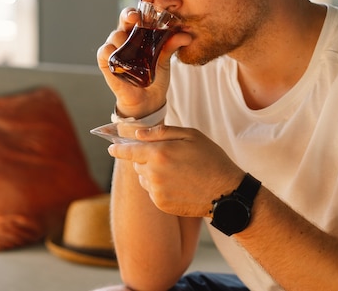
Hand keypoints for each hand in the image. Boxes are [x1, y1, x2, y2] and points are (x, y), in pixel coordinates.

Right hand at [96, 0, 190, 117]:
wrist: (148, 100)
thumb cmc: (155, 76)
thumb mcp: (166, 59)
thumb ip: (172, 45)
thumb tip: (186, 35)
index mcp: (140, 32)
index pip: (140, 13)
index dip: (143, 3)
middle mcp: (127, 37)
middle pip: (124, 17)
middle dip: (130, 14)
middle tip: (136, 17)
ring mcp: (115, 48)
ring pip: (116, 34)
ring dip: (125, 38)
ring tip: (136, 51)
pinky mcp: (106, 61)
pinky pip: (105, 50)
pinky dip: (112, 51)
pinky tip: (121, 55)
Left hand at [108, 125, 243, 216]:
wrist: (225, 193)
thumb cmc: (211, 159)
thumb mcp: (191, 136)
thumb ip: (161, 132)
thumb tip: (138, 134)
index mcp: (159, 153)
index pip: (128, 151)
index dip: (118, 149)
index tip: (111, 148)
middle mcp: (153, 173)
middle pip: (137, 164)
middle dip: (146, 159)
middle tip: (169, 158)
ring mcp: (156, 191)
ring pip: (144, 179)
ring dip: (153, 174)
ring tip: (177, 172)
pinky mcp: (161, 204)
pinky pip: (153, 192)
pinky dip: (160, 187)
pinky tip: (179, 185)